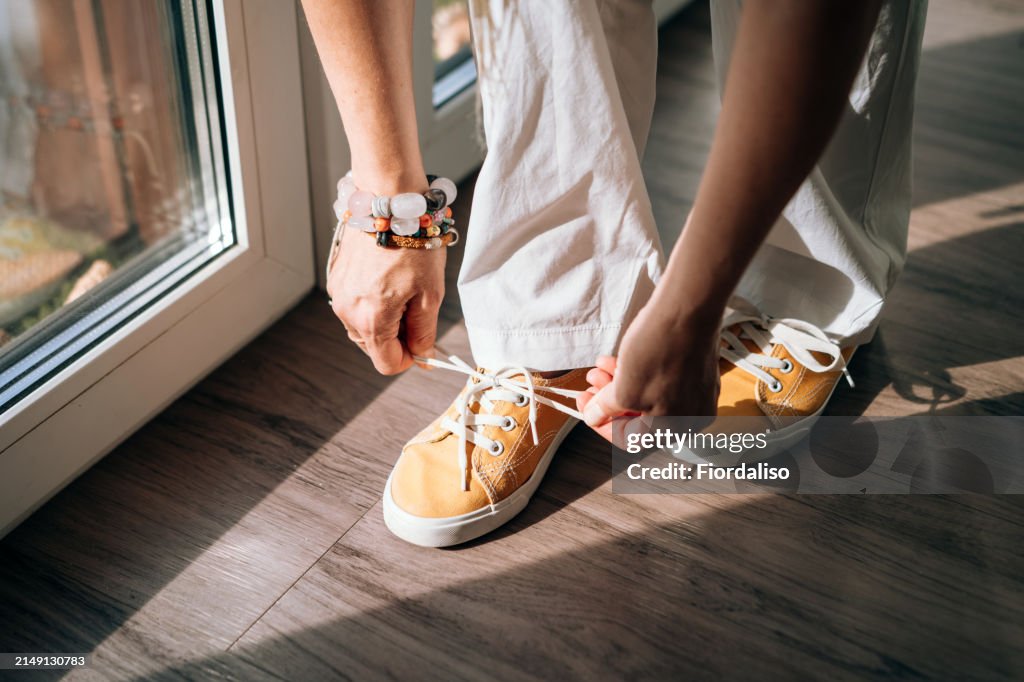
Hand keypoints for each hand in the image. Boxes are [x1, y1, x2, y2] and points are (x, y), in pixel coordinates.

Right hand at [328, 224, 444, 373]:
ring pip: (362, 327)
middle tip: (417, 311)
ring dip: (383, 320)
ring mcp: (339, 294)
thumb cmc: (413, 243)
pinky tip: (387, 280)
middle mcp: (348, 311)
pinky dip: (370, 302)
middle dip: (397, 338)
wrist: (389, 202)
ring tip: (403, 292)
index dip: (409, 359)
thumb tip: (423, 355)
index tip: (422, 345)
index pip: (387, 363)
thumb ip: (424, 331)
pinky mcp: (336, 278)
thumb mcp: (430, 293)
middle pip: (373, 347)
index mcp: (372, 319)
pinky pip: (354, 305)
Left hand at [577, 300, 720, 442]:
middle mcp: (690, 413)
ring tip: (599, 368)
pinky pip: (659, 378)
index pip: (631, 438)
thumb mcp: (625, 388)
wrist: (687, 308)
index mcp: (676, 427)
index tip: (587, 410)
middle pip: (638, 415)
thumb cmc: (662, 350)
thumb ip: (607, 408)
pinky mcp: (692, 368)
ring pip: (646, 394)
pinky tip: (615, 360)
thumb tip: (594, 416)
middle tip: (590, 387)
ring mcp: (694, 390)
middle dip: (608, 400)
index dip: (602, 425)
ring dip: (618, 383)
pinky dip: (636, 372)